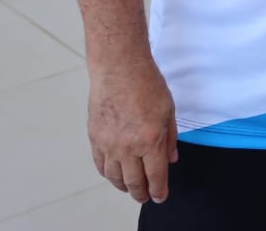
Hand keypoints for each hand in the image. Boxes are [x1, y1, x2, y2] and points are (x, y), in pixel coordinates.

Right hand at [87, 58, 177, 203]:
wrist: (119, 68)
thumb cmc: (146, 83)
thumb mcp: (169, 110)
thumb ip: (170, 138)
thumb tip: (171, 159)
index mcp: (150, 140)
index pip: (155, 176)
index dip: (159, 191)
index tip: (160, 196)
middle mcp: (128, 146)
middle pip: (134, 182)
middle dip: (141, 193)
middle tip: (145, 196)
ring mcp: (109, 144)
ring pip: (115, 177)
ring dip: (124, 186)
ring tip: (130, 188)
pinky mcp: (95, 138)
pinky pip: (100, 164)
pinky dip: (108, 174)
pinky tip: (114, 174)